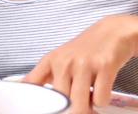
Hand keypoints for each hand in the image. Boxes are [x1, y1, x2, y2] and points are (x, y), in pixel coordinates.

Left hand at [22, 15, 137, 113]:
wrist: (113, 31)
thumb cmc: (86, 50)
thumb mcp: (60, 59)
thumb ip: (44, 77)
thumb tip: (24, 91)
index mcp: (50, 61)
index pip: (31, 84)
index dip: (33, 101)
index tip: (46, 106)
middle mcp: (64, 62)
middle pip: (60, 103)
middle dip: (71, 109)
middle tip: (79, 101)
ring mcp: (83, 64)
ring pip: (80, 106)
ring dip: (88, 107)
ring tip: (90, 95)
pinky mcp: (104, 66)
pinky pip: (100, 100)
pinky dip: (102, 100)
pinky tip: (102, 87)